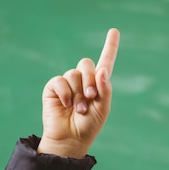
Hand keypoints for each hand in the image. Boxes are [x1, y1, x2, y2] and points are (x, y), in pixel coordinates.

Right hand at [39, 28, 119, 157]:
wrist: (71, 139)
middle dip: (90, 80)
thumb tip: (102, 70)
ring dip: (78, 93)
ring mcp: (68, 83)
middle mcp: (83, 81)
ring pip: (74, 73)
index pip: (105, 62)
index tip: (114, 31)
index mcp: (98, 84)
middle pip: (87, 64)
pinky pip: (60, 81)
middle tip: (90, 97)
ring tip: (78, 109)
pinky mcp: (54, 88)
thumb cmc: (89, 125)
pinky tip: (66, 105)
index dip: (110, 46)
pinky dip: (65, 93)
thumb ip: (105, 89)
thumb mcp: (103, 108)